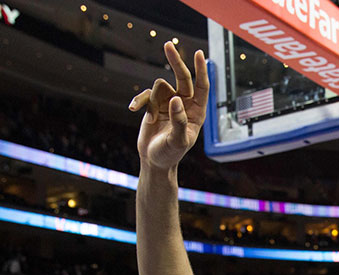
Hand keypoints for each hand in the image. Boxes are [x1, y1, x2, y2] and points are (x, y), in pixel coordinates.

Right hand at [129, 42, 208, 170]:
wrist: (154, 161)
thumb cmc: (170, 153)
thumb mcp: (177, 140)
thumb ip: (178, 120)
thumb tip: (175, 99)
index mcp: (196, 112)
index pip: (202, 86)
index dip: (201, 70)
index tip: (198, 53)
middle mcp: (184, 104)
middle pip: (182, 78)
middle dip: (175, 61)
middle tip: (168, 45)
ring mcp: (168, 103)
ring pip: (160, 87)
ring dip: (152, 100)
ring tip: (151, 121)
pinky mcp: (154, 105)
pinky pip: (146, 95)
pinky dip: (139, 100)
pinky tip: (132, 108)